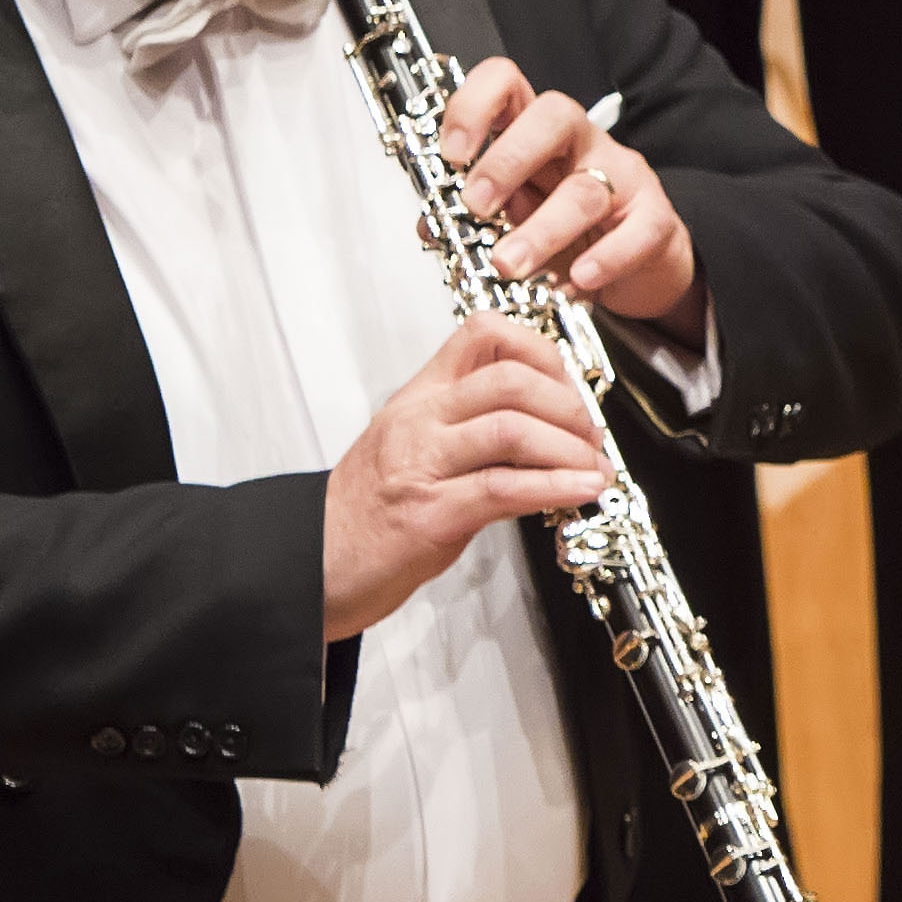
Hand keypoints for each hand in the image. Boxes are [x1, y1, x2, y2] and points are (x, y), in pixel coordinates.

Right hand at [322, 311, 609, 638]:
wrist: (308, 568)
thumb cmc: (364, 515)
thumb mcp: (418, 451)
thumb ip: (475, 431)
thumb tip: (550, 430)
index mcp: (419, 397)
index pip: (484, 334)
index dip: (541, 350)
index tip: (569, 384)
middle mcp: (418, 421)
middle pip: (510, 379)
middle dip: (568, 405)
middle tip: (590, 436)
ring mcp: (420, 465)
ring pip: (511, 428)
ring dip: (569, 448)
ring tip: (594, 469)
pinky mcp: (427, 515)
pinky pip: (503, 488)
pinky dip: (555, 487)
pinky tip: (581, 492)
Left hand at [440, 58, 703, 336]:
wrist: (637, 262)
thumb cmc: (569, 230)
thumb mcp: (514, 216)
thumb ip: (473, 216)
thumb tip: (431, 226)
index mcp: (536, 131)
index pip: (507, 83)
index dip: (475, 106)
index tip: (450, 153)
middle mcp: (581, 141)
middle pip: (553, 116)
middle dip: (507, 160)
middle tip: (476, 205)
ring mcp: (622, 176)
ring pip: (586, 188)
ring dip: (542, 229)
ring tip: (509, 265)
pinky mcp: (655, 218)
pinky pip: (637, 231)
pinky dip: (606, 258)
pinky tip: (577, 279)